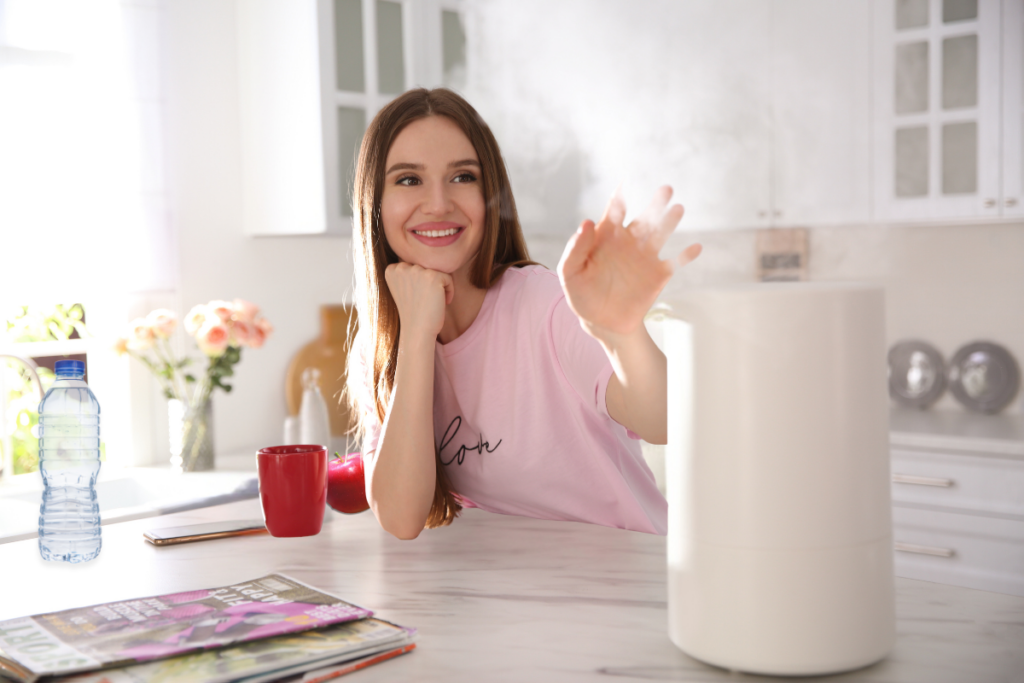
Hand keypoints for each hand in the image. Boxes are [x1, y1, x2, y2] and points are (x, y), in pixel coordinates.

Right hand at [384, 263, 453, 340]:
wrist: (417, 331)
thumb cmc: (413, 313)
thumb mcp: (404, 289)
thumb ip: (408, 273)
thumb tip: (425, 260)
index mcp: (391, 269)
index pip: (415, 267)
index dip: (420, 284)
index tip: (417, 297)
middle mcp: (402, 267)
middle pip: (426, 268)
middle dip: (430, 284)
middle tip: (426, 301)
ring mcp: (417, 270)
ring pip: (437, 272)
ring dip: (440, 287)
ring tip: (433, 302)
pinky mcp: (432, 276)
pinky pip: (448, 278)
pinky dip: (449, 291)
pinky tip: (442, 303)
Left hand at [557, 186, 701, 339]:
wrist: (601, 320)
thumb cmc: (581, 293)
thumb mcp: (570, 273)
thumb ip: (575, 249)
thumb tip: (586, 222)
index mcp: (607, 235)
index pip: (615, 210)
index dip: (620, 196)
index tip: (626, 182)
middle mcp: (629, 241)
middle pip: (645, 217)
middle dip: (655, 204)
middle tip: (666, 189)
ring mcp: (646, 257)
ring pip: (661, 234)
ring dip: (670, 222)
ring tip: (678, 209)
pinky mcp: (659, 275)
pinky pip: (676, 262)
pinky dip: (686, 256)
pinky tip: (696, 247)